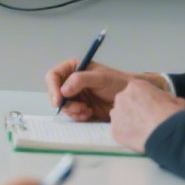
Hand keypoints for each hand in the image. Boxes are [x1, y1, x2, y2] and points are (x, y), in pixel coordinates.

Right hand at [46, 60, 163, 121]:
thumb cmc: (119, 83)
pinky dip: (78, 116)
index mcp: (73, 69)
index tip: (59, 99)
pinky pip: (71, 114)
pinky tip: (89, 113)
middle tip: (77, 107)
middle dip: (64, 102)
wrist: (131, 99)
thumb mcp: (100, 78)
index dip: (53, 87)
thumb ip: (80, 80)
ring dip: (72, 110)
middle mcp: (71, 82)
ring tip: (86, 110)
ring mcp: (75, 95)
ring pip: (62, 105)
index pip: (54, 76)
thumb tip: (63, 90)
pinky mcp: (80, 108)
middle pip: (55, 92)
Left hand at [109, 79, 184, 152]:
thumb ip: (163, 98)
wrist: (168, 133)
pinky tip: (139, 139)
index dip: (145, 101)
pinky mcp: (114, 130)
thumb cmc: (174, 114)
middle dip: (133, 110)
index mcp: (135, 86)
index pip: (136, 91)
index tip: (152, 109)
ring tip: (143, 131)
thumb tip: (164, 102)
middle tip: (146, 121)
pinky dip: (127, 135)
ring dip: (128, 122)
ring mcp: (116, 114)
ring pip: (120, 117)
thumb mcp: (175, 99)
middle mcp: (121, 97)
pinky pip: (120, 131)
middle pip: (125, 103)